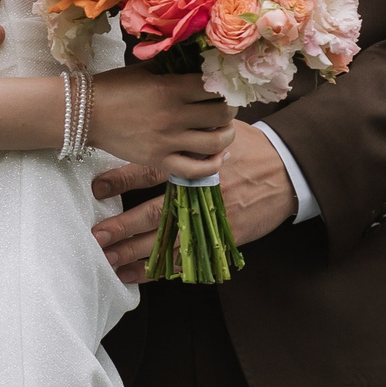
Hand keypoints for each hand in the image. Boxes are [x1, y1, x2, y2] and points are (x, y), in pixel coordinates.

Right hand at [84, 70, 230, 179]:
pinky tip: (218, 156)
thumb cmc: (114, 87)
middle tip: (225, 106)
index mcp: (170, 88)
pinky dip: (213, 165)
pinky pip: (195, 170)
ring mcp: (167, 141)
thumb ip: (174, 66)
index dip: (225, 86)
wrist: (84, 113)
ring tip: (222, 128)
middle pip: (221, 113)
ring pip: (216, 142)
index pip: (215, 87)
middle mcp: (173, 115)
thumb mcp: (146, 68)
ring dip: (227, 134)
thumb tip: (201, 62)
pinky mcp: (159, 160)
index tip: (223, 86)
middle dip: (229, 108)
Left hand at [90, 123, 296, 280]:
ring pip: (167, 240)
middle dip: (123, 226)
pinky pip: (186, 258)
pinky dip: (160, 269)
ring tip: (108, 259)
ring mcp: (211, 220)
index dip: (122, 180)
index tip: (97, 188)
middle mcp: (199, 193)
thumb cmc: (251, 146)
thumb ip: (187, 129)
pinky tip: (135, 275)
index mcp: (194, 164)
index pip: (151, 171)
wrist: (288, 170)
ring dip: (135, 252)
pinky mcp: (221, 238)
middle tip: (97, 236)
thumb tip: (153, 111)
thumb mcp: (218, 128)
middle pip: (154, 213)